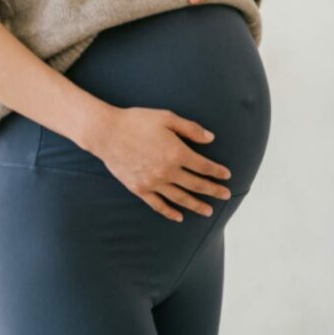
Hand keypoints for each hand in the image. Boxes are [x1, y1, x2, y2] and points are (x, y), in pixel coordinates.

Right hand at [97, 107, 232, 222]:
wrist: (107, 133)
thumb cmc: (137, 121)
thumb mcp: (166, 118)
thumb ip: (190, 129)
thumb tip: (210, 138)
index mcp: (176, 153)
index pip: (203, 166)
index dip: (217, 171)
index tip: (226, 176)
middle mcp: (168, 171)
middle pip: (196, 184)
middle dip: (213, 190)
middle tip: (226, 195)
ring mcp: (153, 183)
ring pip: (180, 198)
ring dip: (196, 205)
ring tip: (208, 211)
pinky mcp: (140, 189)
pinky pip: (158, 205)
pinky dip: (170, 212)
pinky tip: (179, 216)